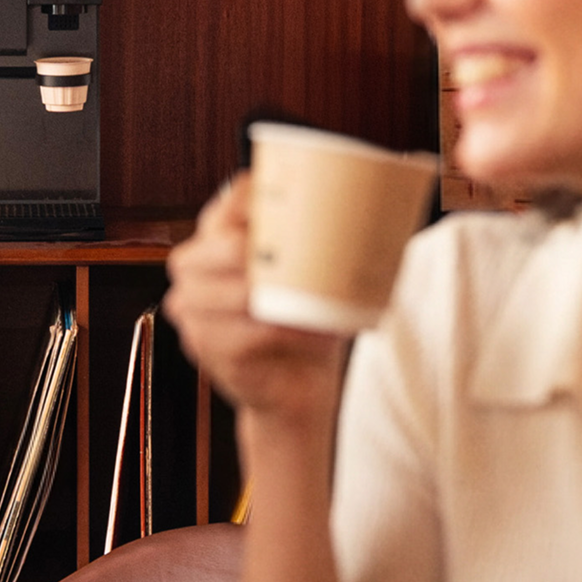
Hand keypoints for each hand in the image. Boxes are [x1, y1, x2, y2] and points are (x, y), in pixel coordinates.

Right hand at [163, 174, 349, 423]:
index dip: (260, 198)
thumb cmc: (304, 323)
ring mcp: (193, 309)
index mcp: (214, 236)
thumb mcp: (310, 274)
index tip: (302, 201)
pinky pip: (251, 333)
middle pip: (228, 244)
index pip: (229, 202)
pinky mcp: (206, 347)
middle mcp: (193, 268)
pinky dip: (288, 334)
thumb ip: (323, 236)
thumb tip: (388, 192)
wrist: (294, 388)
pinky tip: (312, 335)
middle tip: (310, 261)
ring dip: (287, 299)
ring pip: (240, 292)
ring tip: (321, 306)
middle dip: (272, 251)